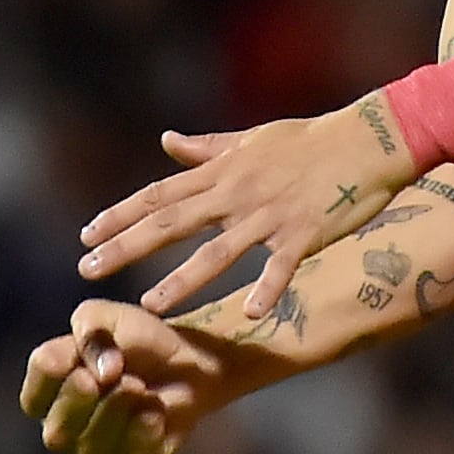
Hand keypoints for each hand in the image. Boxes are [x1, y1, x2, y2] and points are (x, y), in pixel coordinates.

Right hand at [18, 300, 245, 453]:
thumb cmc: (137, 337)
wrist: (190, 358)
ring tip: (140, 386)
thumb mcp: (107, 316)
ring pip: (91, 450)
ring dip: (116, 413)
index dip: (53, 377)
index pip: (33, 400)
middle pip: (56, 434)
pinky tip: (157, 409)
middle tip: (114, 375)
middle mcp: (67, 428)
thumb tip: (101, 373)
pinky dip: (144, 429)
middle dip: (83, 403)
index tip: (77, 351)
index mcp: (50, 394)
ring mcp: (98, 448)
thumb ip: (90, 330)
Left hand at [78, 101, 411, 315]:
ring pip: (218, 251)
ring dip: (182, 279)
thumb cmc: (311, 139)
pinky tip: (248, 314)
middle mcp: (238, 193)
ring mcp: (269, 215)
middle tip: (86, 270)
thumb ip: (208, 148)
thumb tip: (167, 141)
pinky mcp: (303, 232)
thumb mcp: (253, 139)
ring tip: (150, 305)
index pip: (160, 194)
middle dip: (126, 246)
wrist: (367, 140)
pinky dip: (266, 289)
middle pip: (172, 222)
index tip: (87, 236)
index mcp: (224, 171)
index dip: (120, 215)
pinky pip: (280, 266)